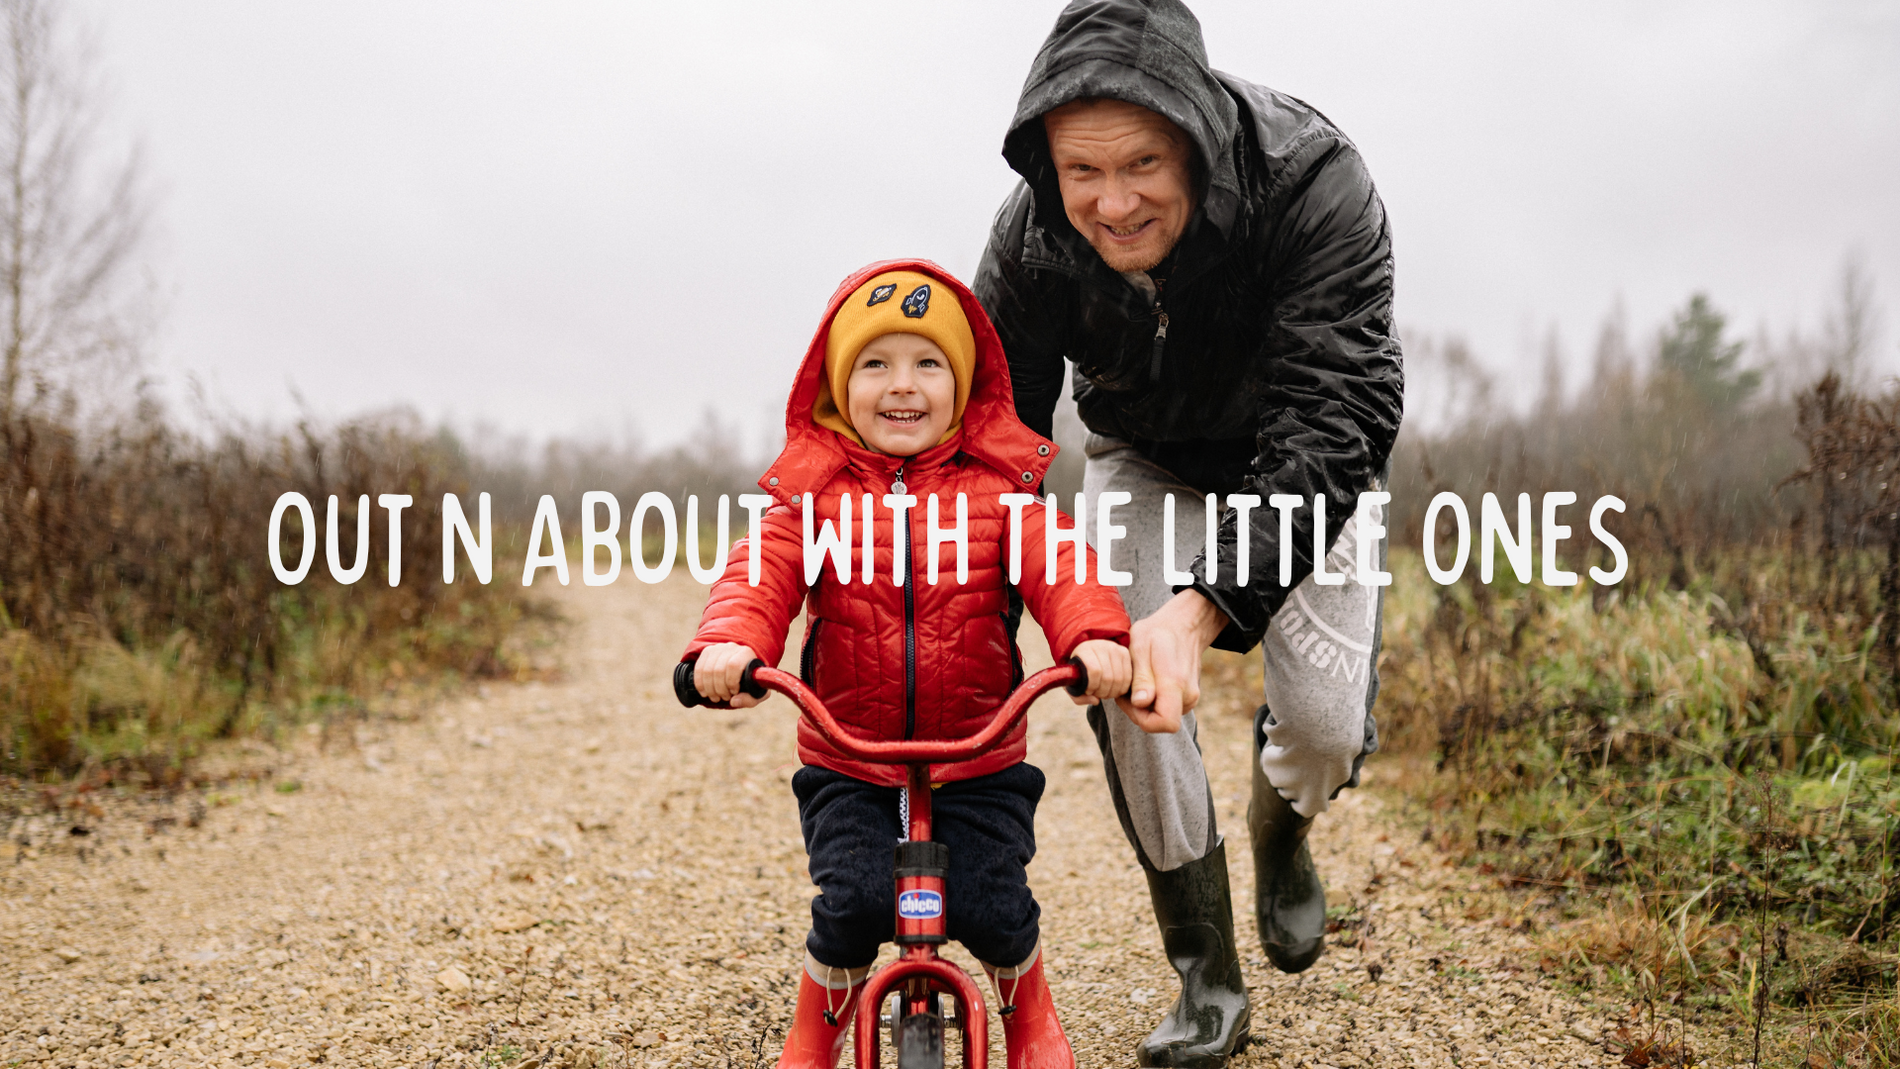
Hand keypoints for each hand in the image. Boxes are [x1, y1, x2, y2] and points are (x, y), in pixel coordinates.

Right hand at [693, 642, 763, 707]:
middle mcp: (732, 647)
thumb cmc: (752, 682)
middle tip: (724, 698)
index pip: (733, 665)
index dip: (731, 681)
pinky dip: (699, 683)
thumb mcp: (758, 693)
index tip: (734, 692)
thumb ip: (750, 699)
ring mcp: (718, 648)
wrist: (744, 670)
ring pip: (707, 670)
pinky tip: (704, 692)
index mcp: (746, 653)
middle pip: (718, 669)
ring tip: (715, 697)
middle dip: (719, 689)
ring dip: (709, 688)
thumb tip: (734, 702)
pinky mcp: (708, 652)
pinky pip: (698, 668)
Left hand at [1068, 639, 1132, 705]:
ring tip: (1106, 692)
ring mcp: (1115, 648)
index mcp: (1084, 650)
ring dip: (1113, 692)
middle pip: (1108, 677)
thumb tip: (1095, 701)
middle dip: (1103, 692)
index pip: (1094, 671)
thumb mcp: (1073, 685)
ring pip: (1120, 678)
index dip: (1092, 686)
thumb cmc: (1080, 672)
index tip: (1089, 690)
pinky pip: (1128, 677)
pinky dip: (1122, 688)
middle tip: (1098, 694)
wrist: (1090, 655)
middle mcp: (1101, 646)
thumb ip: (1079, 697)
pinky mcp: (1125, 653)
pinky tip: (1114, 688)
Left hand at [1115, 590, 1227, 733]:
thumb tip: (1141, 703)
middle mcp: (1188, 695)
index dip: (1140, 718)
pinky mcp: (1188, 697)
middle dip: (1138, 711)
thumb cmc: (1158, 632)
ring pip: (1162, 716)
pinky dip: (1154, 701)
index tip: (1128, 698)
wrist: (1184, 625)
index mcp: (1175, 684)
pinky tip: (1146, 682)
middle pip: (1159, 723)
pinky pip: (1167, 709)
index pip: (1164, 723)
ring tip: (1136, 680)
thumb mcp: (1141, 647)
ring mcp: (1190, 697)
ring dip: (1145, 706)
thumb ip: (1142, 677)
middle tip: (1127, 686)